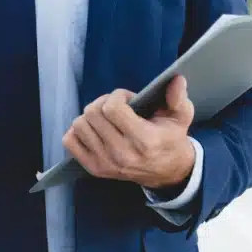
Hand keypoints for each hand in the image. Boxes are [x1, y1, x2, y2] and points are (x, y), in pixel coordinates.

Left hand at [62, 76, 195, 189]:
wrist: (167, 173)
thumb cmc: (171, 140)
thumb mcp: (181, 118)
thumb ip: (179, 98)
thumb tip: (176, 79)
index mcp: (143, 140)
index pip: (112, 108)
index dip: (117, 96)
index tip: (127, 98)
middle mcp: (121, 154)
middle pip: (92, 114)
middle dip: (103, 102)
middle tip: (116, 106)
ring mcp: (105, 163)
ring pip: (79, 125)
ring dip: (90, 116)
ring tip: (106, 118)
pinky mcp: (94, 168)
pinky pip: (70, 142)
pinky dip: (78, 131)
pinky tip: (94, 129)